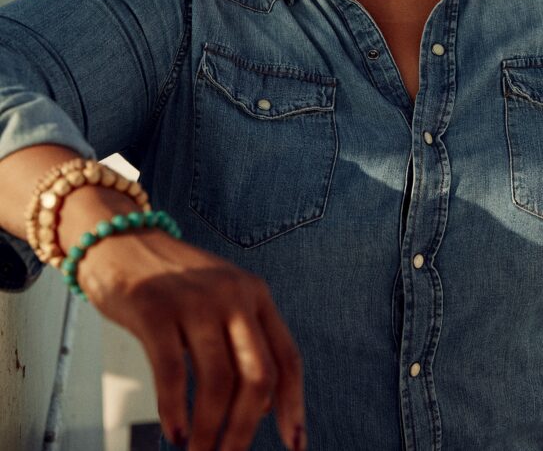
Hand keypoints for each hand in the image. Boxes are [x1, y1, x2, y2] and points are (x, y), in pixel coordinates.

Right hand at [79, 230, 304, 450]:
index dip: (294, 406)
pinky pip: (173, 372)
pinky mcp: (155, 309)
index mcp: (255, 294)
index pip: (287, 357)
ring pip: (218, 382)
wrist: (121, 238)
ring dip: (208, 431)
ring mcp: (195, 301)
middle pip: (257, 376)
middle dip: (244, 430)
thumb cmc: (171, 281)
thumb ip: (242, 343)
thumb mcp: (219, 301)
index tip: (295, 444)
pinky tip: (173, 432)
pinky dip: (175, 411)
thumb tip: (260, 409)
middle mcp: (232, 295)